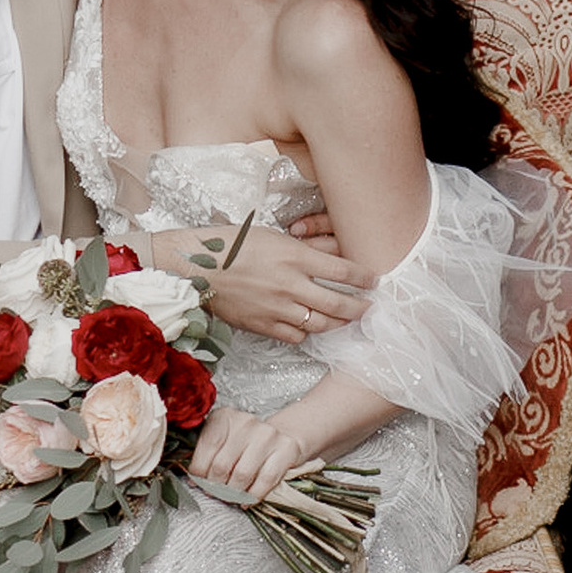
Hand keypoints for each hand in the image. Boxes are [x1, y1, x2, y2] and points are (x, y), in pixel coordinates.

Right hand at [147, 221, 373, 346]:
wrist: (197, 267)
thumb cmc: (231, 244)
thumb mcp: (271, 235)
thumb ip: (302, 249)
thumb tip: (330, 254)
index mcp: (294, 255)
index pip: (343, 270)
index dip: (364, 278)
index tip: (374, 280)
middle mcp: (291, 284)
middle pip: (339, 303)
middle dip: (360, 307)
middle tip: (370, 308)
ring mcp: (278, 308)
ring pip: (321, 323)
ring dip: (338, 323)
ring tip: (347, 320)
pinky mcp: (264, 326)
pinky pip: (296, 336)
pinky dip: (307, 332)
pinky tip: (310, 326)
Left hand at [190, 403, 317, 503]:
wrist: (282, 435)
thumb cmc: (244, 443)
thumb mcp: (222, 440)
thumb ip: (205, 456)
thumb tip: (192, 481)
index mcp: (224, 416)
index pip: (207, 447)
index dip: (199, 471)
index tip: (199, 483)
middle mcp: (246, 422)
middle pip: (222, 465)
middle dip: (215, 486)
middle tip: (215, 494)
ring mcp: (267, 434)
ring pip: (242, 475)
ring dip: (233, 493)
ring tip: (231, 498)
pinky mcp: (286, 449)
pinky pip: (265, 480)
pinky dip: (253, 496)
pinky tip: (247, 500)